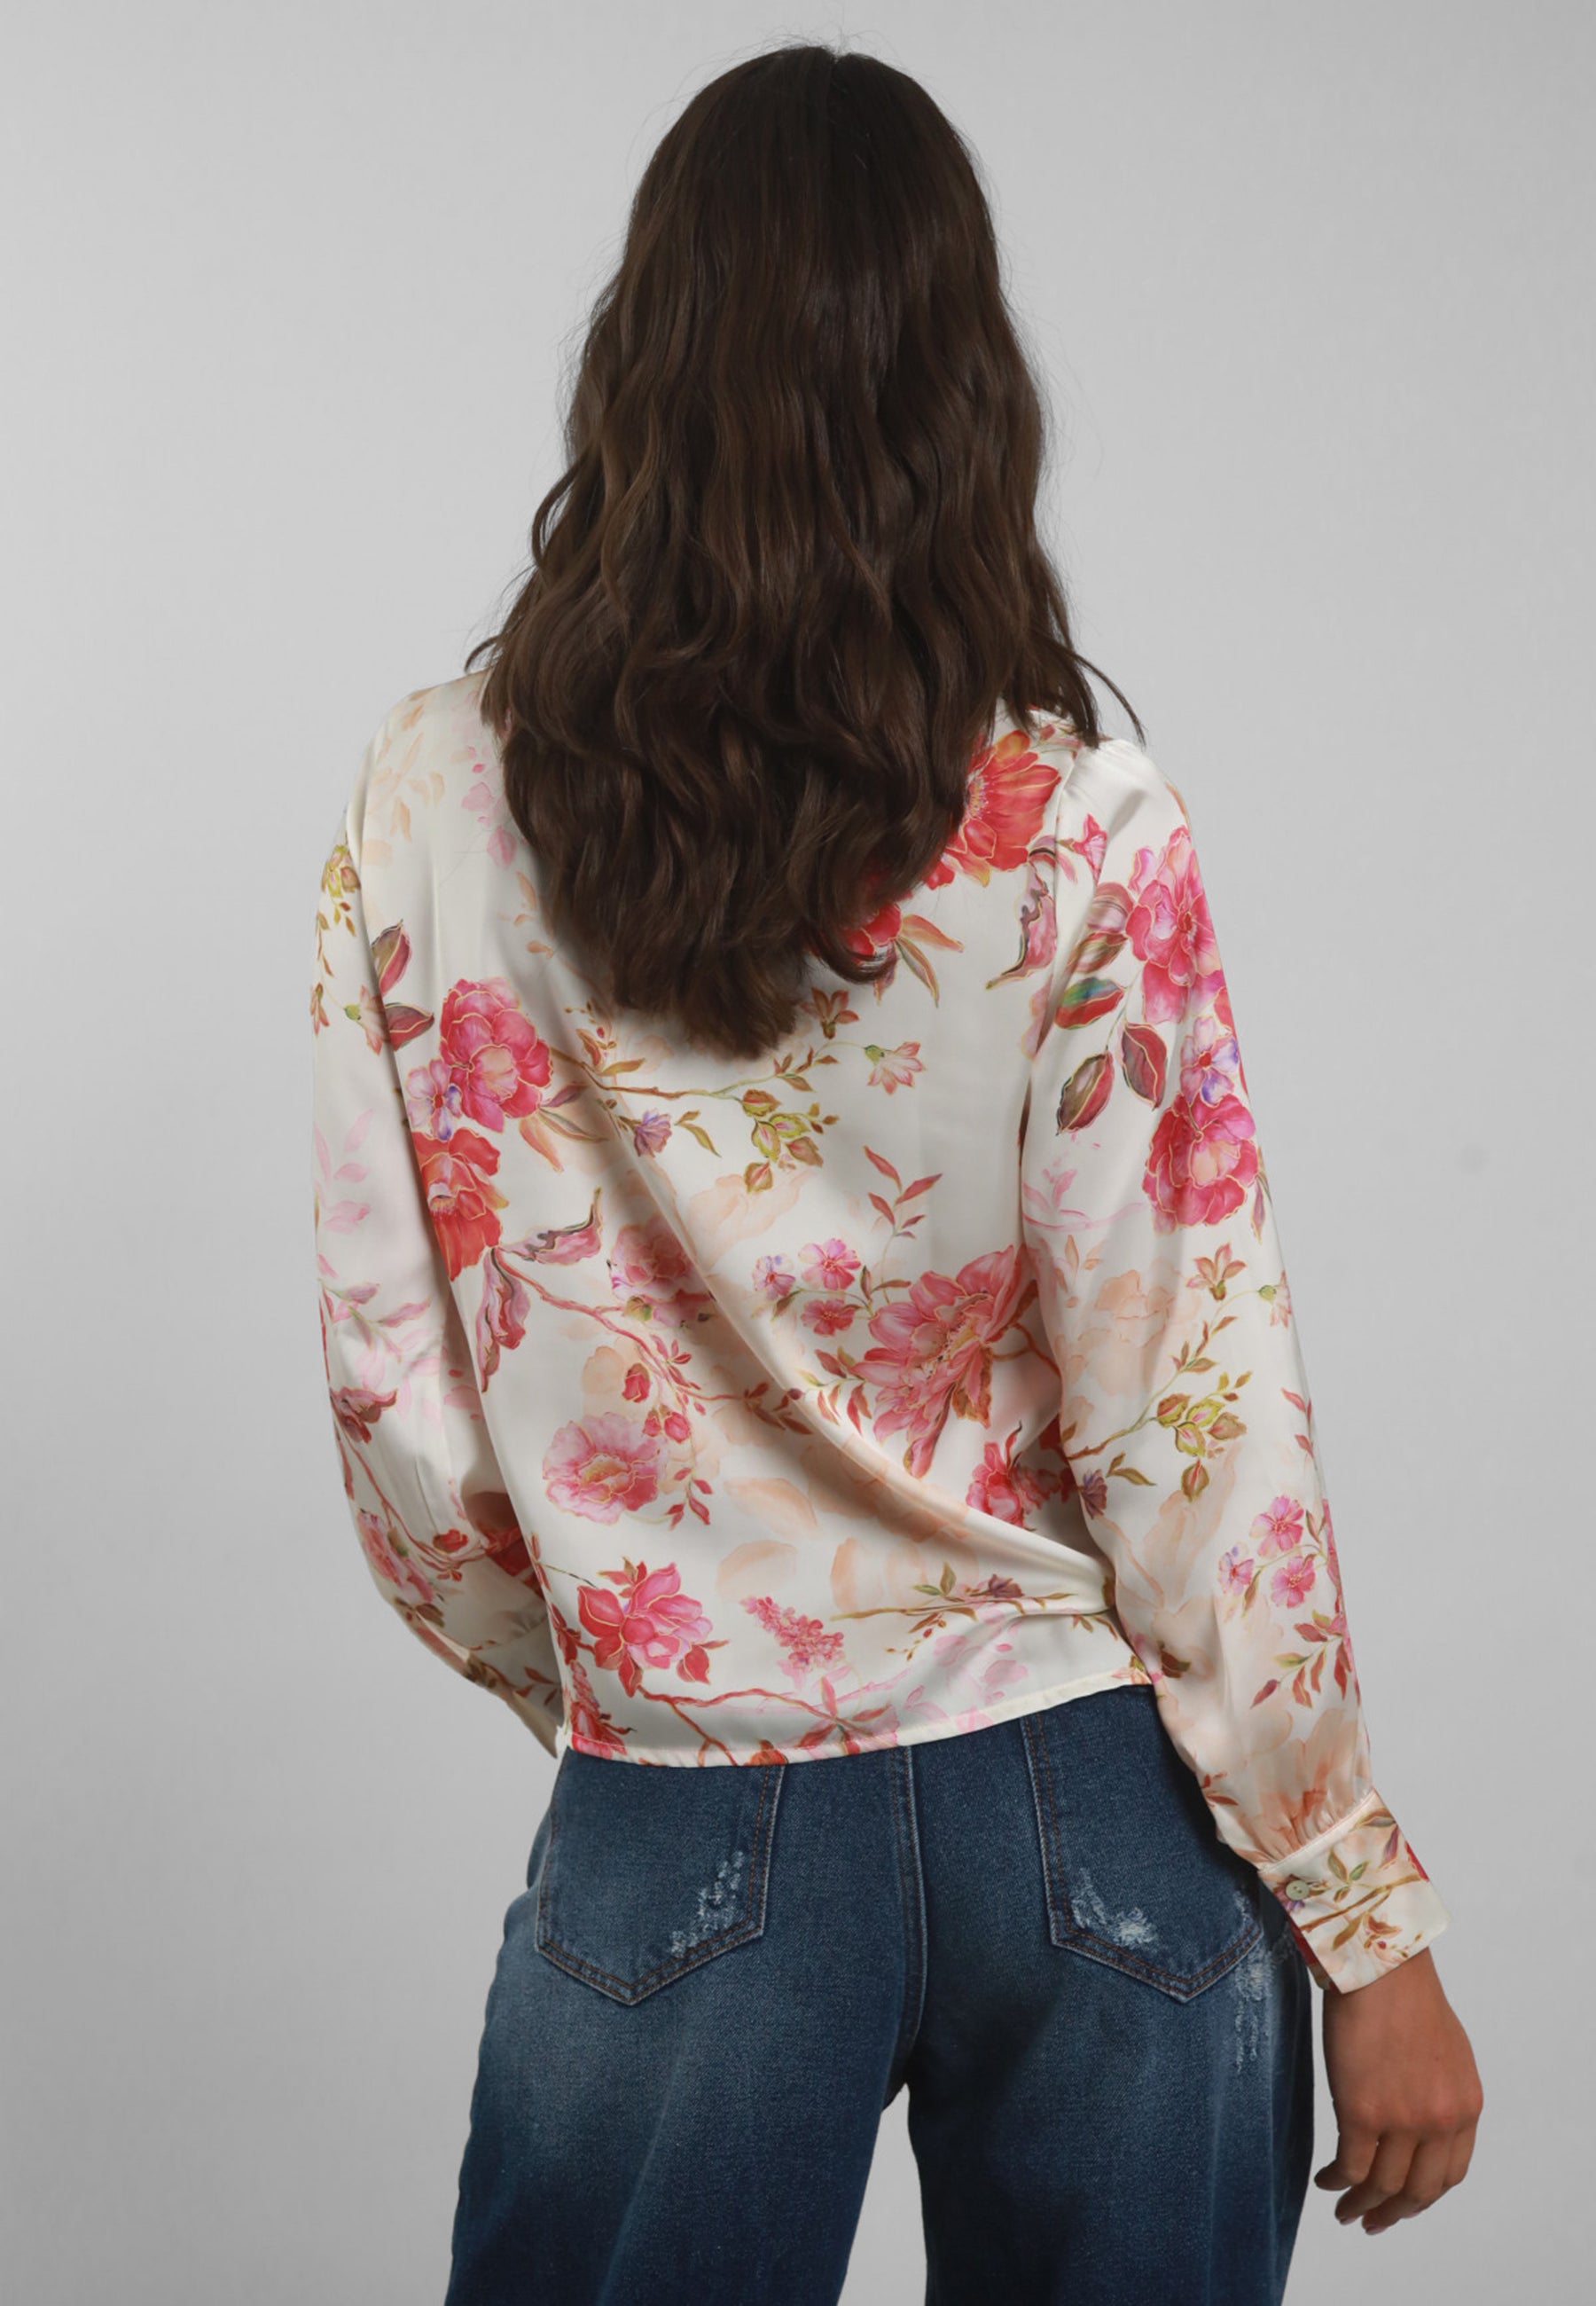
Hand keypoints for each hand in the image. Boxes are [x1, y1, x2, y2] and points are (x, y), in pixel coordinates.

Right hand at [1315, 1946, 1482, 2234]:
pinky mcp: (1361, 2111)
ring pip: (1382, 2186)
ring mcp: (1401, 2119)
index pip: (1451, 2174)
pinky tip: (1325, 2180)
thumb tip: (1419, 2125)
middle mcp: (1440, 2120)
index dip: (1424, 2195)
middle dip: (1394, 2214)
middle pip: (1419, 2191)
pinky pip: (1349, 2166)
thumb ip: (1441, 2094)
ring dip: (1361, 2205)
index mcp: (1465, 2107)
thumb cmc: (1405, 1994)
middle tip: (1373, 2223)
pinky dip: (1336, 2181)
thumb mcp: (1447, 2053)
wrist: (1380, 1963)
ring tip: (1344, 2211)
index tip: (1404, 2202)